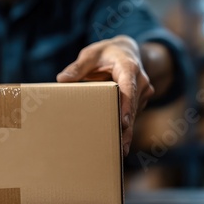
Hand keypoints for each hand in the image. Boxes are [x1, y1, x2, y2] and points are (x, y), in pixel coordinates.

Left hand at [56, 35, 154, 155]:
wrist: (127, 51)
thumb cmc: (106, 53)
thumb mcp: (91, 54)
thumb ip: (78, 67)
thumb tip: (61, 79)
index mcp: (129, 68)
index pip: (129, 89)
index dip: (127, 106)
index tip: (123, 123)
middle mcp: (140, 81)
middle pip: (132, 107)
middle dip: (126, 128)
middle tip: (119, 148)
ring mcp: (142, 92)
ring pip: (134, 115)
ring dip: (126, 132)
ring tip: (118, 152)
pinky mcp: (140, 101)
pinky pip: (132, 116)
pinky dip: (125, 129)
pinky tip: (119, 146)